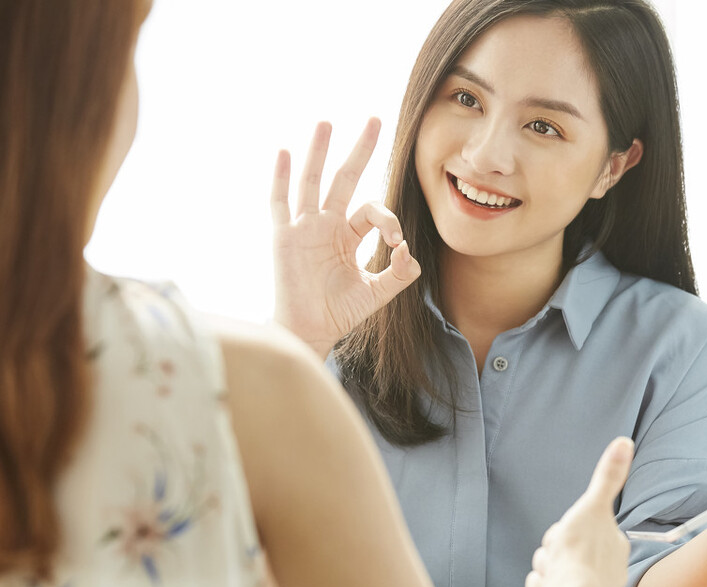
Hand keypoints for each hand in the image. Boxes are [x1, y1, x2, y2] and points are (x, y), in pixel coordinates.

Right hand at [271, 118, 420, 355]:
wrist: (310, 331)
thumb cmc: (340, 313)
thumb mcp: (377, 293)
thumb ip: (400, 274)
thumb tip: (409, 251)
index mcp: (348, 235)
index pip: (373, 211)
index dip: (390, 221)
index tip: (397, 243)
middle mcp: (326, 225)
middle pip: (345, 179)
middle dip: (360, 151)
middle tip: (376, 119)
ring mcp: (304, 228)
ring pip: (313, 181)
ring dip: (320, 152)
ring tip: (327, 121)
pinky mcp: (285, 237)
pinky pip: (280, 203)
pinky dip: (281, 178)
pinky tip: (285, 152)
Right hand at [525, 438, 633, 586]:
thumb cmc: (581, 556)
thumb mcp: (593, 506)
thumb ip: (607, 477)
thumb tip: (625, 442)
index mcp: (614, 547)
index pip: (577, 529)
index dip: (563, 532)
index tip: (567, 539)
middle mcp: (607, 571)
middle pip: (563, 551)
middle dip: (551, 554)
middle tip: (557, 560)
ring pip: (552, 572)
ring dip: (544, 573)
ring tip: (553, 579)